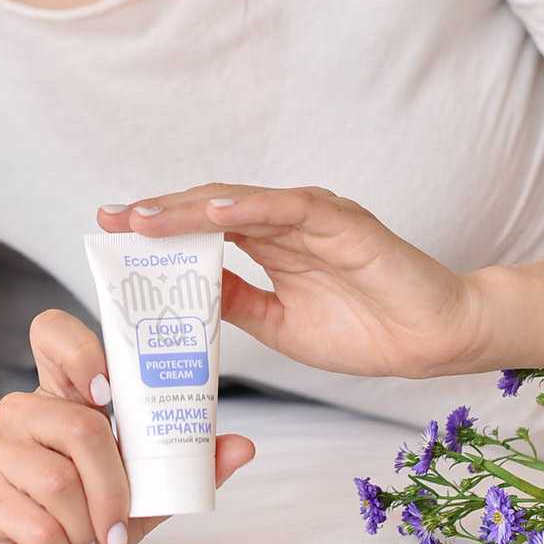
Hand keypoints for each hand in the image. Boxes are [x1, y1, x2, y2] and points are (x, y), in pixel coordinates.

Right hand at [0, 309, 255, 543]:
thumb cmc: (79, 517)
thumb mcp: (140, 494)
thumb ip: (184, 467)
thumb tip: (243, 446)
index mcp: (60, 393)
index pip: (51, 331)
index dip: (79, 349)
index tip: (106, 390)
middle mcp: (21, 409)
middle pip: (79, 425)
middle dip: (113, 486)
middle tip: (117, 522)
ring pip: (59, 478)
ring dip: (85, 524)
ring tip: (83, 536)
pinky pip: (36, 520)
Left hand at [95, 184, 478, 379]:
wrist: (432, 340)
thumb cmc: (366, 329)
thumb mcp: (280, 323)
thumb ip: (237, 301)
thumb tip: (187, 292)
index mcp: (271, 243)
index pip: (204, 229)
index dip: (160, 229)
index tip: (111, 234)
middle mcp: (286, 222)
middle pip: (211, 209)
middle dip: (158, 214)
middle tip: (110, 218)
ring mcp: (313, 217)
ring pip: (240, 204)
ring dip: (188, 209)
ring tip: (143, 218)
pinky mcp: (342, 222)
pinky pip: (288, 210)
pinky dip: (249, 209)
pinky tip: (211, 215)